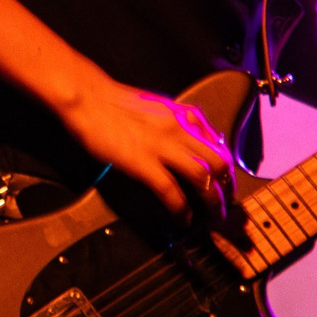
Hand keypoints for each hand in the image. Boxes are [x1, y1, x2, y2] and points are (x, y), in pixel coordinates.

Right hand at [67, 80, 236, 220]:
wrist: (88, 97)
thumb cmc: (114, 101)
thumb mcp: (156, 106)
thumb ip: (177, 123)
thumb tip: (189, 141)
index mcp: (183, 116)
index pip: (219, 145)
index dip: (228, 169)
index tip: (227, 184)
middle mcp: (179, 130)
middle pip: (219, 163)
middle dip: (227, 190)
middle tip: (225, 206)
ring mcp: (162, 146)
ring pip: (203, 178)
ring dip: (212, 202)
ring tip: (212, 218)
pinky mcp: (143, 162)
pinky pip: (171, 191)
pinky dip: (182, 209)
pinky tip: (183, 219)